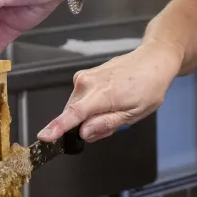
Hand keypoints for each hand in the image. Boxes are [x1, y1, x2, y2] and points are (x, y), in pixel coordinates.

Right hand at [38, 42, 181, 143]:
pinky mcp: (84, 75)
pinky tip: (110, 101)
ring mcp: (84, 77)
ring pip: (77, 107)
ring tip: (116, 109)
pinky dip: (91, 105)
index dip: (57, 127)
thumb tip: (83, 132)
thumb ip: (106, 124)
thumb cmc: (148, 87)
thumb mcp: (134, 113)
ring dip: (90, 116)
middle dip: (87, 126)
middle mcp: (86, 83)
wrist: (153, 60)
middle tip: (114, 123)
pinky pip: (80, 98)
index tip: (43, 137)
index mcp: (101, 94)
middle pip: (74, 115)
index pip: (73, 114)